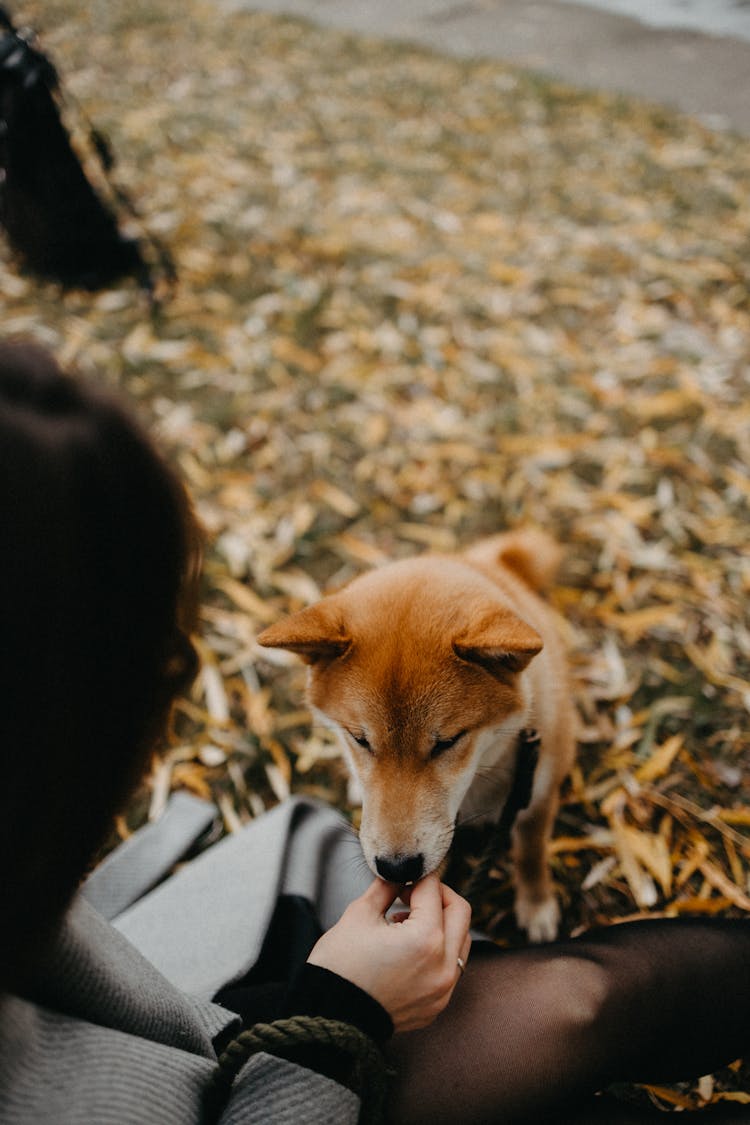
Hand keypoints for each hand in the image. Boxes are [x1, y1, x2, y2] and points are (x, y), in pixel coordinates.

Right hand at [307, 874, 471, 1032]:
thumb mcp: (359, 914)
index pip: (433, 891)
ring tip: (407, 922)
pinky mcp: (436, 1006)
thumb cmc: (339, 965)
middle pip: (460, 912)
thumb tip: (399, 874)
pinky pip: (449, 969)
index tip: (402, 879)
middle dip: (438, 895)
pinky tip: (407, 950)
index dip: (416, 878)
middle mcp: (443, 967)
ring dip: (442, 923)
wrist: (329, 1018)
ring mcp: (443, 990)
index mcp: (425, 939)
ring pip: (461, 941)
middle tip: (411, 894)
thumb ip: (386, 887)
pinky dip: (437, 952)